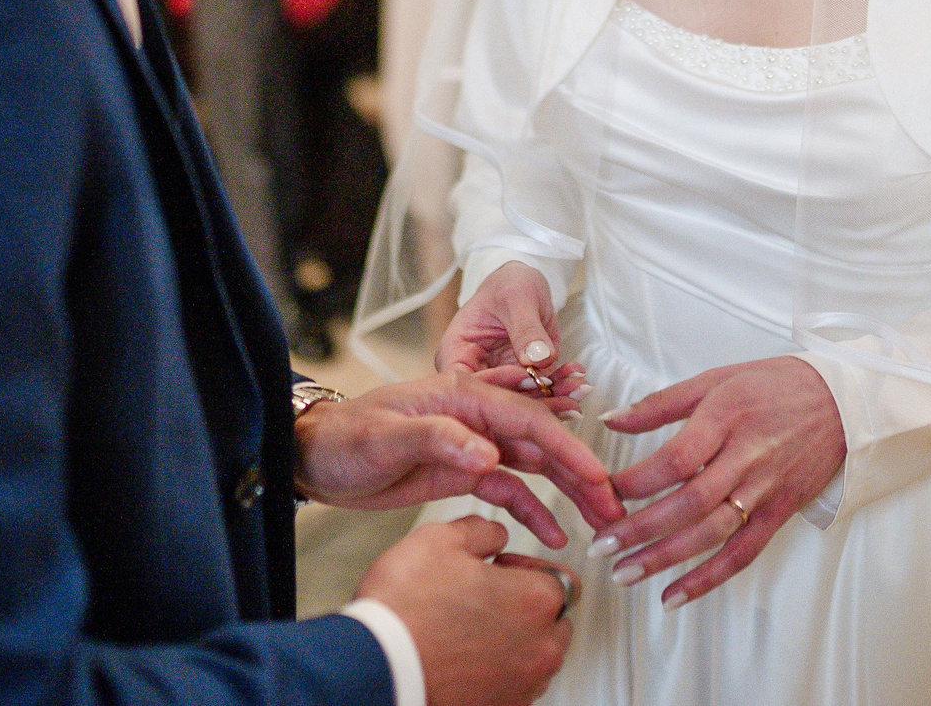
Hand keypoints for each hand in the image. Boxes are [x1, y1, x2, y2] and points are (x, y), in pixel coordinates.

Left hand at [294, 370, 623, 540]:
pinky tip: (556, 534)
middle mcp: (476, 416)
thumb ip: (438, 438)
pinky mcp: (464, 472)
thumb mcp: (387, 437)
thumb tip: (488, 453)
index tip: (597, 476)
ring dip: (569, 492)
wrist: (316, 458)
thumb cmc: (344, 437)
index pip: (528, 418)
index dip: (568, 446)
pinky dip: (534, 511)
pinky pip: (509, 491)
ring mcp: (473, 445)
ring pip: (534, 467)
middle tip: (615, 506)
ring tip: (602, 521)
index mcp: (463, 395)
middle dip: (582, 473)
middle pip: (542, 442)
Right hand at [356, 516, 571, 705]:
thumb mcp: (439, 539)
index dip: (525, 567)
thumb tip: (493, 535)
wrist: (376, 666)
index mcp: (535, 600)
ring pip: (536, 654)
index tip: (501, 569)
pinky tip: (465, 657)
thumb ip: (481, 530)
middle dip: (526, 605)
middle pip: (553, 619)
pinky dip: (498, 671)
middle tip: (486, 597)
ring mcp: (522, 685)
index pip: (559, 577)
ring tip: (470, 628)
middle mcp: (540, 648)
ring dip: (514, 639)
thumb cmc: (405, 610)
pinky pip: (515, 685)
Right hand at [436, 261, 590, 416]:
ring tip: (580, 387)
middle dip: (533, 399)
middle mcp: (474, 372)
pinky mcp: (523, 383)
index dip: (497, 384)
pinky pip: (541, 393)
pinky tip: (579, 378)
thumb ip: (526, 328)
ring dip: (554, 398)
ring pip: (522, 402)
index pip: (468, 381)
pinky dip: (562, 388)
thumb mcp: (516, 297)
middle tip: (566, 396)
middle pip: (495, 400)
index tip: (529, 377)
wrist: (524, 285)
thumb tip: (537, 358)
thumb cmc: (509, 285)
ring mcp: (499, 380)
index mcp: (456, 351)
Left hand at [589, 357, 845, 608]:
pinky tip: (672, 596)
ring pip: (711, 533)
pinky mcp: (779, 514)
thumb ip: (661, 402)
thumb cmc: (774, 385)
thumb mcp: (716, 379)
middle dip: (641, 528)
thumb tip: (610, 420)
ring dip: (665, 558)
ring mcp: (765, 490)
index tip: (603, 491)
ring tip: (623, 574)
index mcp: (726, 418)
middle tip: (601, 546)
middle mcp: (746, 457)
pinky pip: (742, 554)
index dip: (636, 480)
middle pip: (689, 502)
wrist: (842, 403)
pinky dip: (707, 579)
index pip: (676, 459)